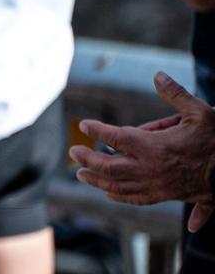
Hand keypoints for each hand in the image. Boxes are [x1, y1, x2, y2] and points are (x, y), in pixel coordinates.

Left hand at [71, 70, 214, 209]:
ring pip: (118, 187)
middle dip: (87, 159)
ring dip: (97, 180)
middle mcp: (152, 169)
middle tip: (73, 152)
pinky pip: (136, 199)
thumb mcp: (201, 112)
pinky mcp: (166, 197)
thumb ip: (176, 94)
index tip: (84, 124)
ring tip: (82, 174)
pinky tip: (109, 192)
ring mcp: (158, 186)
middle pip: (109, 167)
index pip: (116, 137)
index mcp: (155, 147)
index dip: (97, 130)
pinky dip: (120, 196)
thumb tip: (158, 74)